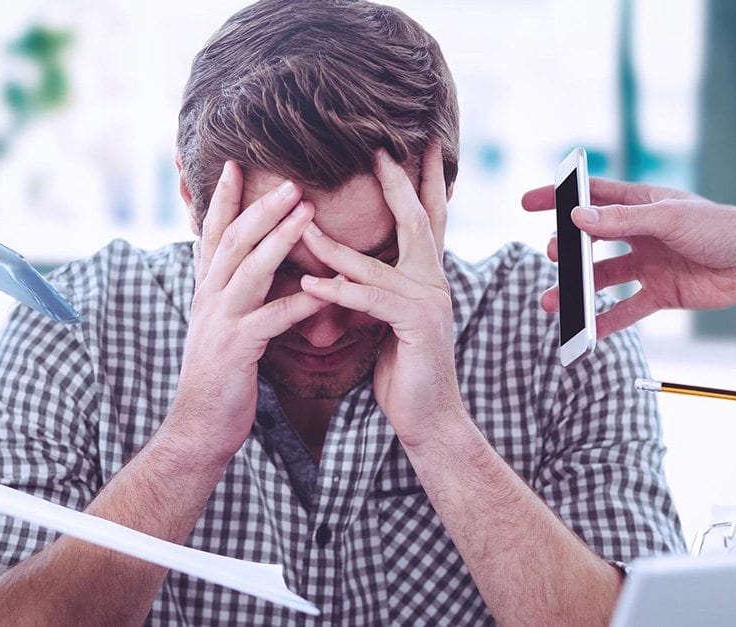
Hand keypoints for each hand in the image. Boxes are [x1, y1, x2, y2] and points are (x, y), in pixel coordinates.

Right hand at [168, 161, 326, 462]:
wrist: (198, 427)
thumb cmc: (220, 376)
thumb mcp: (222, 326)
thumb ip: (234, 295)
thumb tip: (250, 267)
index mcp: (206, 290)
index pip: (213, 234)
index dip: (223, 199)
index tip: (236, 164)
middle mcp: (209, 298)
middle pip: (234, 241)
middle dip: (261, 207)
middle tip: (291, 179)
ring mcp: (220, 322)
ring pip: (250, 270)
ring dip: (279, 239)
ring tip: (308, 213)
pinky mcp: (237, 349)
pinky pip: (272, 319)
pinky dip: (300, 302)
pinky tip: (326, 290)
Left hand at [298, 145, 463, 447]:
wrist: (428, 418)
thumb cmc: (403, 370)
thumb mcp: (387, 320)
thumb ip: (375, 289)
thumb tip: (345, 266)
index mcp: (428, 276)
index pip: (427, 218)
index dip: (422, 181)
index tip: (417, 145)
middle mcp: (434, 282)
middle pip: (417, 220)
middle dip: (398, 183)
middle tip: (379, 149)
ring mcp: (429, 302)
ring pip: (376, 263)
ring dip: (334, 246)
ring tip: (301, 225)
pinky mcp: (415, 325)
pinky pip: (370, 301)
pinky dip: (337, 292)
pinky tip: (309, 285)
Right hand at [520, 179, 735, 337]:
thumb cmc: (723, 228)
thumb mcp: (669, 218)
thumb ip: (622, 220)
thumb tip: (577, 218)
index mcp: (642, 204)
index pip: (591, 196)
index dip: (559, 197)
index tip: (528, 202)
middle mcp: (641, 233)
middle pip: (591, 241)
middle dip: (566, 250)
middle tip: (551, 256)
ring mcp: (649, 264)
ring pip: (603, 278)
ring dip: (577, 290)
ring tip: (552, 302)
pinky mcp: (661, 293)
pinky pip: (626, 309)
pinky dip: (605, 321)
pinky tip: (585, 331)